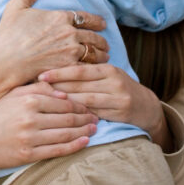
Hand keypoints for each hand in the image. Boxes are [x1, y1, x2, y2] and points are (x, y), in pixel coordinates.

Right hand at [0, 0, 109, 92]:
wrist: (5, 61)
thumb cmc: (9, 35)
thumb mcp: (17, 7)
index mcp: (60, 17)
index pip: (86, 17)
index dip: (96, 21)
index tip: (102, 24)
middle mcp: (69, 33)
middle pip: (93, 36)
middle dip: (101, 40)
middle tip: (105, 44)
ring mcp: (71, 51)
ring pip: (94, 52)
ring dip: (101, 54)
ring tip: (104, 56)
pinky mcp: (68, 67)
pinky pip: (88, 67)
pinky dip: (93, 68)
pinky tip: (94, 70)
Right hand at [0, 82, 96, 184]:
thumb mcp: (12, 95)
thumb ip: (38, 90)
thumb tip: (63, 92)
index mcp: (27, 100)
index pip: (63, 102)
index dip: (80, 104)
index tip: (89, 106)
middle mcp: (30, 118)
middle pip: (67, 118)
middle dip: (85, 118)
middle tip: (97, 118)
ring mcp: (29, 137)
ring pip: (65, 134)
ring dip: (83, 131)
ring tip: (93, 129)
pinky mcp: (28, 154)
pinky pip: (58, 150)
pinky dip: (74, 146)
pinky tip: (84, 142)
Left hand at [38, 64, 170, 149]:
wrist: (146, 106)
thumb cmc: (117, 88)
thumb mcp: (106, 75)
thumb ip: (86, 73)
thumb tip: (54, 72)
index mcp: (108, 69)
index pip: (79, 70)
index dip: (59, 73)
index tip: (40, 76)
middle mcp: (115, 82)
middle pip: (80, 86)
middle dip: (58, 88)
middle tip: (37, 90)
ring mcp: (118, 99)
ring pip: (86, 101)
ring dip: (66, 102)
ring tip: (47, 103)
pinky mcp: (120, 113)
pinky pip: (94, 113)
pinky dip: (79, 114)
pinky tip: (64, 115)